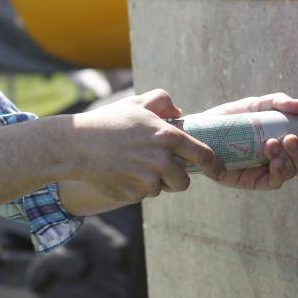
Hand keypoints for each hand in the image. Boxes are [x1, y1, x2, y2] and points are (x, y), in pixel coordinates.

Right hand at [69, 89, 225, 202]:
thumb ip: (163, 101)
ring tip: (134, 165)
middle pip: (183, 182)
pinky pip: (142, 196)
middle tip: (159, 166)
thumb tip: (180, 113)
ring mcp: (146, 181)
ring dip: (154, 182)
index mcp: (167, 137)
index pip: (203, 155)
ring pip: (162, 189)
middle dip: (175, 177)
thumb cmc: (108, 122)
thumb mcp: (137, 103)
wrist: (76, 145)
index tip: (221, 171)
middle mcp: (161, 161)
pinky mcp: (132, 195)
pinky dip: (135, 188)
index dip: (215, 166)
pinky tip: (121, 173)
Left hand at [201, 93, 297, 189]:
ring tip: (272, 144)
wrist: (202, 132)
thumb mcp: (256, 105)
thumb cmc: (232, 118)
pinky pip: (273, 182)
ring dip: (289, 160)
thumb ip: (278, 102)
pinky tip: (273, 161)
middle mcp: (282, 159)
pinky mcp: (254, 182)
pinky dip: (278, 172)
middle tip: (290, 139)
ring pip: (292, 173)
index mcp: (288, 142)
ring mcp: (268, 172)